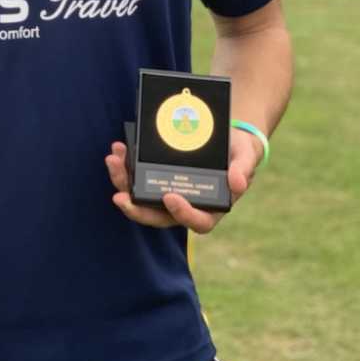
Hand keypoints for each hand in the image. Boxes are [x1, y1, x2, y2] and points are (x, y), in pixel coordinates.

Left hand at [104, 127, 263, 234]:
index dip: (183, 214)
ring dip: (123, 182)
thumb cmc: (238, 153)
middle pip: (157, 215)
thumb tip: (237, 184)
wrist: (226, 138)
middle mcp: (185, 205)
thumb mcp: (246, 157)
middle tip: (119, 196)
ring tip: (113, 160)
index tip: (170, 197)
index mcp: (211, 208)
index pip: (196, 221)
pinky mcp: (156, 177)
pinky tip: (118, 149)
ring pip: (140, 197)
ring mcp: (167, 192)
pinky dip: (125, 165)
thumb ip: (243, 170)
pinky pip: (136, 177)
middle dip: (136, 208)